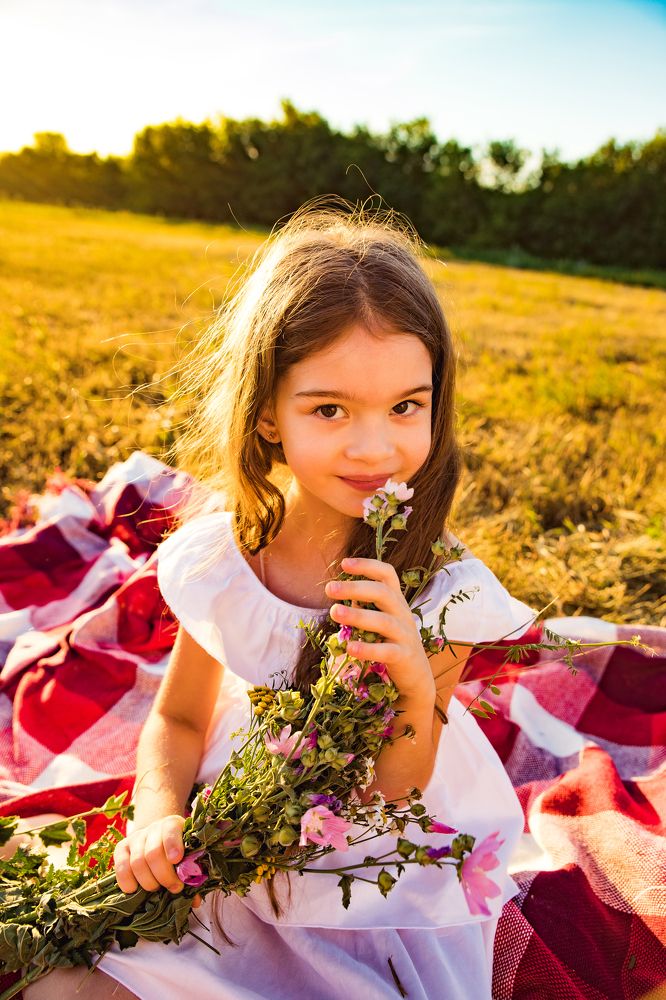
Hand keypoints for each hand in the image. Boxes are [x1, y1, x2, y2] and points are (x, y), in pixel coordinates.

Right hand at [113, 815, 200, 906]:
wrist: (157, 837)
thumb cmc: (178, 851)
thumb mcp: (189, 856)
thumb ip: (192, 876)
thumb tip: (195, 902)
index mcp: (173, 825)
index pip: (170, 830)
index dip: (173, 845)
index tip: (177, 860)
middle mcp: (153, 828)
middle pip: (153, 853)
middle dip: (164, 876)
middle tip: (174, 888)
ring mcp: (136, 837)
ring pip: (137, 862)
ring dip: (148, 882)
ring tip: (157, 889)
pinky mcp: (121, 848)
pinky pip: (121, 867)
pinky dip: (127, 881)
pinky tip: (135, 890)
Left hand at [325, 557, 435, 702]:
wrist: (415, 674)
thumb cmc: (389, 641)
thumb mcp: (379, 618)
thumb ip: (363, 604)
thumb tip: (338, 589)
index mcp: (396, 600)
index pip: (387, 574)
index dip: (367, 566)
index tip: (344, 564)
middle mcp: (402, 613)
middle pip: (383, 593)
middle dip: (355, 588)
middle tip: (329, 588)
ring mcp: (405, 634)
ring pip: (383, 621)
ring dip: (357, 615)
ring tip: (334, 612)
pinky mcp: (404, 656)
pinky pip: (386, 651)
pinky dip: (368, 649)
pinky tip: (349, 648)